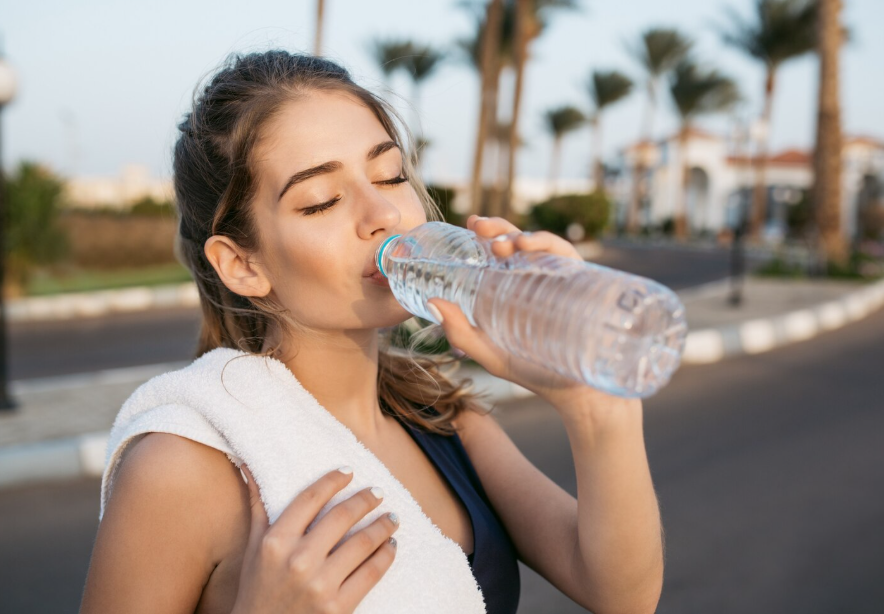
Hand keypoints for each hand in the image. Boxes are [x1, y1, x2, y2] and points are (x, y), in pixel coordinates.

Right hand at [231, 465, 398, 613]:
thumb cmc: (257, 590)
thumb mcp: (252, 549)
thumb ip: (257, 507)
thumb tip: (248, 466)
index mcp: (276, 542)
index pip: (311, 498)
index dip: (333, 481)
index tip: (348, 472)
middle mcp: (298, 560)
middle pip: (342, 517)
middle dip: (366, 500)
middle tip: (378, 493)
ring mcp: (319, 584)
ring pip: (362, 543)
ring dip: (383, 526)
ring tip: (393, 518)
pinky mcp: (338, 607)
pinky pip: (371, 573)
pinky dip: (386, 555)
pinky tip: (391, 546)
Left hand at [428, 215, 593, 407]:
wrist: (578, 392)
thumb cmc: (535, 373)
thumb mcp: (490, 354)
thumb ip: (460, 331)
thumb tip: (432, 302)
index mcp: (511, 290)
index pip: (497, 254)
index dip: (484, 234)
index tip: (469, 225)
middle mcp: (534, 279)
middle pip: (515, 243)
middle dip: (497, 229)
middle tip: (478, 226)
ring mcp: (557, 279)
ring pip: (537, 244)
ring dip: (517, 235)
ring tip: (500, 245)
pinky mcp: (579, 281)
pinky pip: (562, 254)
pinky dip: (545, 243)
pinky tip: (527, 246)